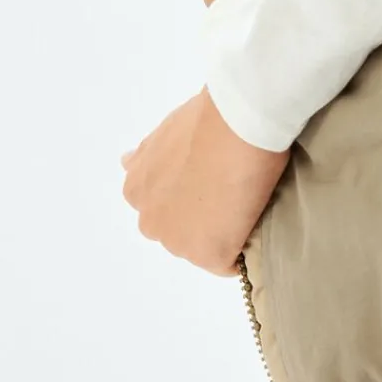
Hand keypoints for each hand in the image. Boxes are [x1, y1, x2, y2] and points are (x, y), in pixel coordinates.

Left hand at [120, 87, 289, 276]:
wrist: (237, 124)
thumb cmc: (208, 118)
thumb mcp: (164, 133)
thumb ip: (146, 156)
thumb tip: (126, 161)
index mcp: (136, 189)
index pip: (163, 207)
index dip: (192, 195)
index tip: (212, 179)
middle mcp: (150, 221)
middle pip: (180, 231)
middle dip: (200, 217)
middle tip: (229, 189)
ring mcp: (177, 242)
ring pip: (204, 248)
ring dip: (222, 232)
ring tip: (245, 200)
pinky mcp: (209, 255)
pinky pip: (230, 263)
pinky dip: (243, 249)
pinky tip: (255, 221)